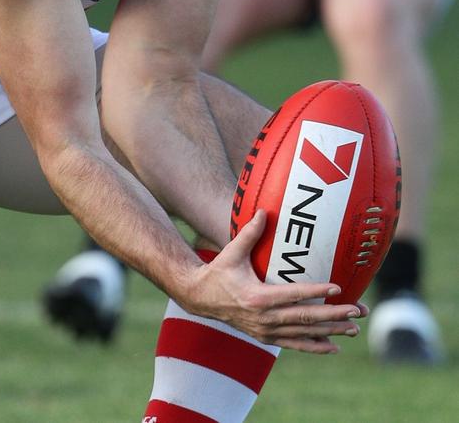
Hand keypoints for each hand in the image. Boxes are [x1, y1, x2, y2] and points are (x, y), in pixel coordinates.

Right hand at [181, 210, 367, 353]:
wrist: (201, 299)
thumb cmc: (219, 271)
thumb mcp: (232, 252)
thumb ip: (249, 233)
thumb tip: (264, 211)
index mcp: (258, 297)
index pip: (293, 295)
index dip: (316, 292)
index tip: (338, 288)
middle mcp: (264, 318)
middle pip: (305, 318)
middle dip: (334, 315)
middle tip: (357, 310)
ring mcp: (266, 331)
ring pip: (304, 334)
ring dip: (331, 332)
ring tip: (354, 329)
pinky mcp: (266, 337)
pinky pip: (295, 345)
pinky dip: (315, 346)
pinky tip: (334, 346)